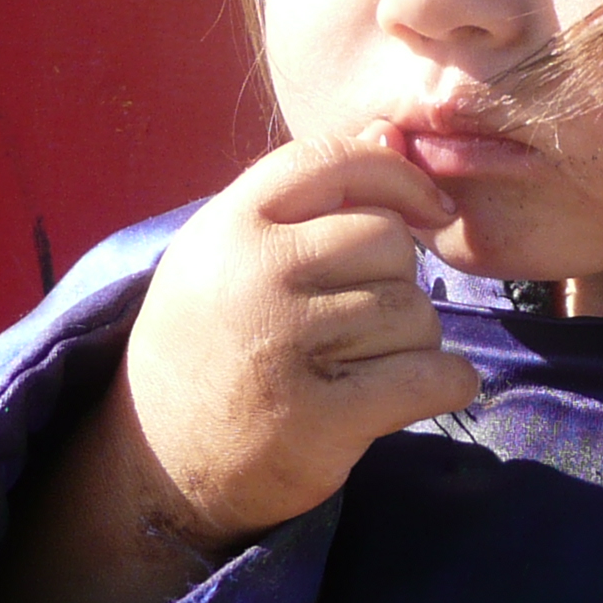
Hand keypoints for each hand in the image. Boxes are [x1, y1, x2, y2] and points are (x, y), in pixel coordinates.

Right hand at [119, 128, 482, 553]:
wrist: (156, 470)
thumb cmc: (210, 345)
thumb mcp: (231, 256)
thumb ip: (307, 199)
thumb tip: (391, 132)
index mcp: (229, 225)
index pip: (335, 161)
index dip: (399, 177)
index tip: (431, 208)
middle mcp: (253, 274)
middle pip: (389, 241)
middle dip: (397, 280)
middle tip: (362, 321)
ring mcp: (284, 345)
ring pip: (414, 312)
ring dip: (413, 340)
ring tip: (364, 364)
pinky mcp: (320, 417)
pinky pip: (430, 376)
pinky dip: (446, 383)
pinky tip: (424, 389)